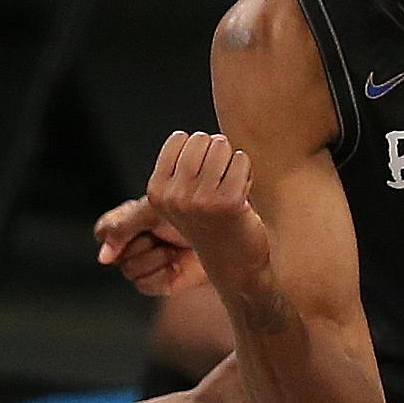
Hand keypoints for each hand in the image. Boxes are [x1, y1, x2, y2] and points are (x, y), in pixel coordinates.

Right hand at [94, 200, 207, 295]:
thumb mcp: (154, 210)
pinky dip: (164, 274)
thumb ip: (123, 228)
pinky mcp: (158, 282)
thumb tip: (103, 258)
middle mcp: (133, 244)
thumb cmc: (194, 214)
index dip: (121, 231)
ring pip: (130, 270)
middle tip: (167, 232)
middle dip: (144, 242)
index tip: (145, 223)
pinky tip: (179, 262)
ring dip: (157, 257)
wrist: (223, 232)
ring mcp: (145, 264)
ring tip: (175, 246)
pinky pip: (145, 285)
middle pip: (116, 254)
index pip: (104, 231)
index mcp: (129, 221)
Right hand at [147, 131, 267, 281]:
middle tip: (219, 185)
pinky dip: (247, 173)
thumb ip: (175, 169)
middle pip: (202, 139)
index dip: (198, 152)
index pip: (180, 138)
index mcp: (157, 192)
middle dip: (216, 154)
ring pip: (222, 146)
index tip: (201, 179)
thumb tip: (177, 156)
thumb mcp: (179, 199)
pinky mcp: (228, 202)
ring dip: (233, 163)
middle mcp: (174, 196)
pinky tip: (242, 197)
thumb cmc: (211, 223)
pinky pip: (242, 160)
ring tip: (230, 190)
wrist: (235, 264)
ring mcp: (200, 200)